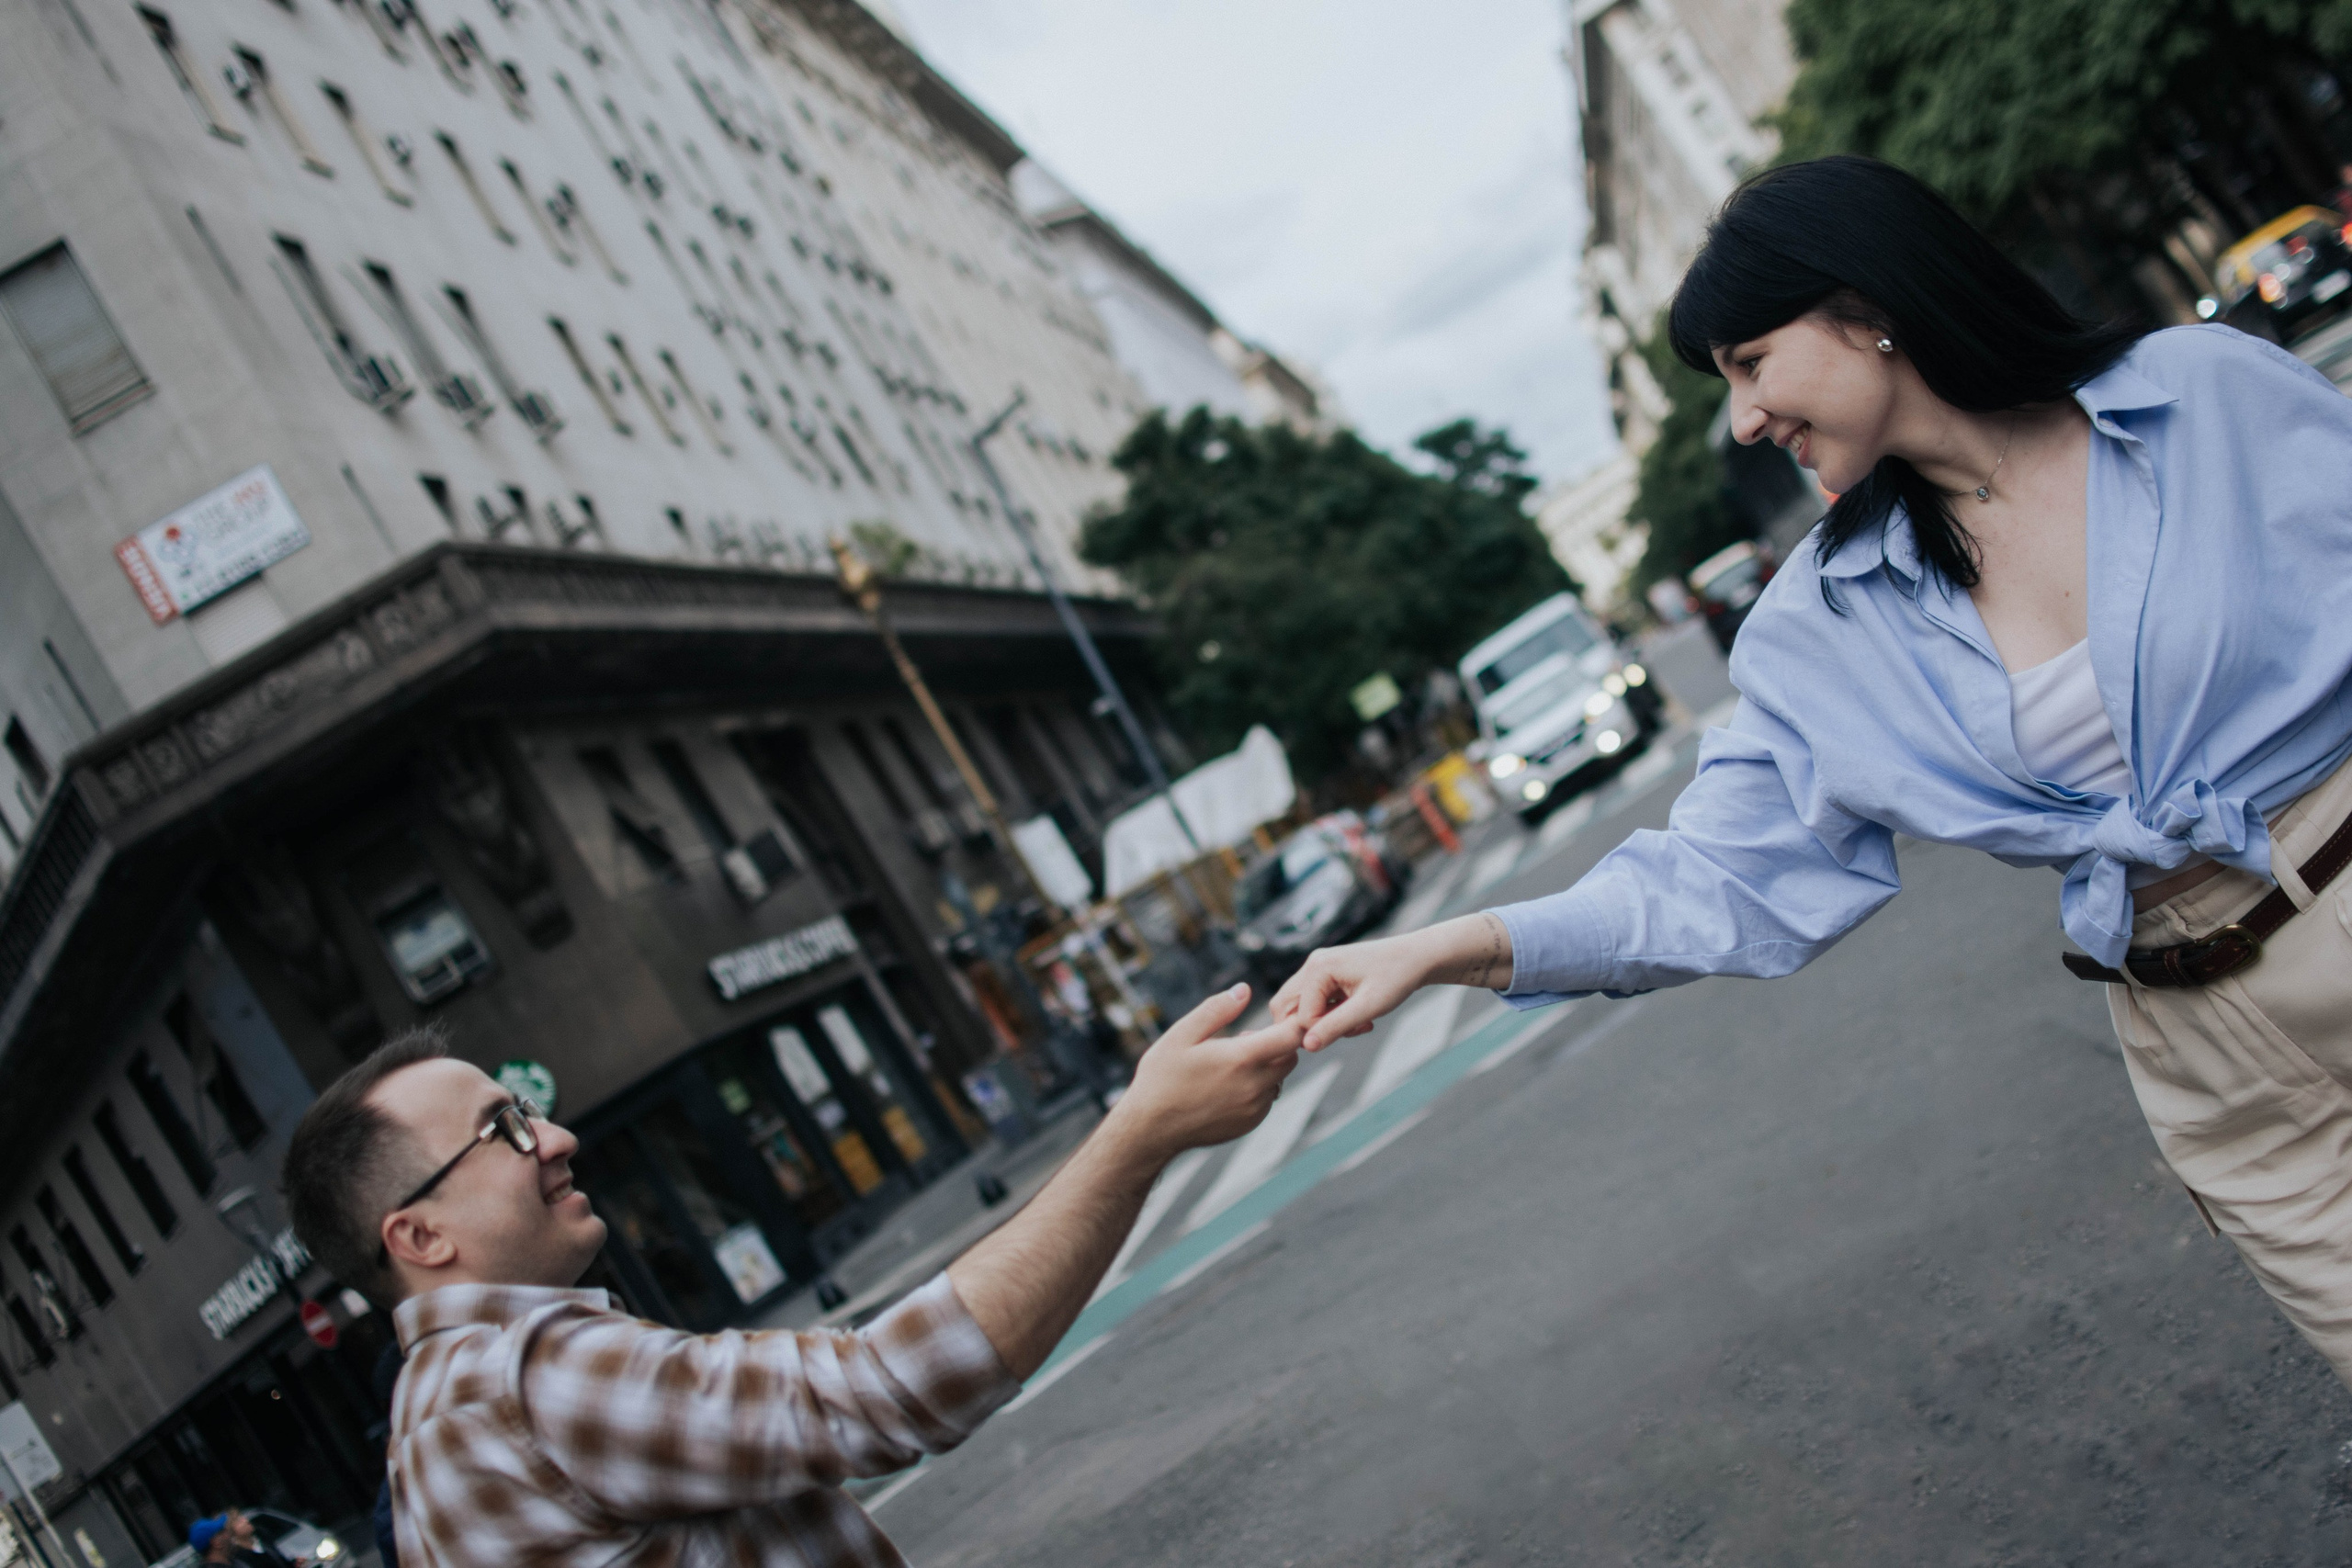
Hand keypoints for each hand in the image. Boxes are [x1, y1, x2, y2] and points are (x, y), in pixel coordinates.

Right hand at [1105, 983, 1300, 1163]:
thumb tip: (1244, 990)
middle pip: (1291, 1057)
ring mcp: (1254, 1108)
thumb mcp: (1181, 1035)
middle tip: (1242, 1041)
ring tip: (1231, 1065)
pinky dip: (1257, 1088)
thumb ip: (1216, 1010)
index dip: (1294, 1022)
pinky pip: (1267, 1099)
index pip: (1292, 1036)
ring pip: (1279, 1079)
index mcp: (1241, 1059)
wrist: (1151, 1129)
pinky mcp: (1250, 1123)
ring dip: (1267, 1067)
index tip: (1280, 1017)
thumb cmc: (1162, 1078)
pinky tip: (1227, 1086)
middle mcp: (1255, 1086)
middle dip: (1277, 1044)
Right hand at [1271, 913, 1513, 1050]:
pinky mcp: (1325, 974)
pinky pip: (1313, 1002)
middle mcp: (1311, 964)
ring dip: (1323, 1023)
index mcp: (1318, 968)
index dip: (1324, 1032)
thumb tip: (1308, 1046)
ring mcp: (1317, 968)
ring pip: (1299, 1007)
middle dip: (1314, 1027)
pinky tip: (1358, 1016)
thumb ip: (1336, 1026)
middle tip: (1348, 1030)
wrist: (1417, 958)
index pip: (1301, 1016)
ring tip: (1357, 1023)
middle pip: (1286, 1008)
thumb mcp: (1369, 1007)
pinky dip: (1330, 1015)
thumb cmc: (1396, 978)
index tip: (1358, 1028)